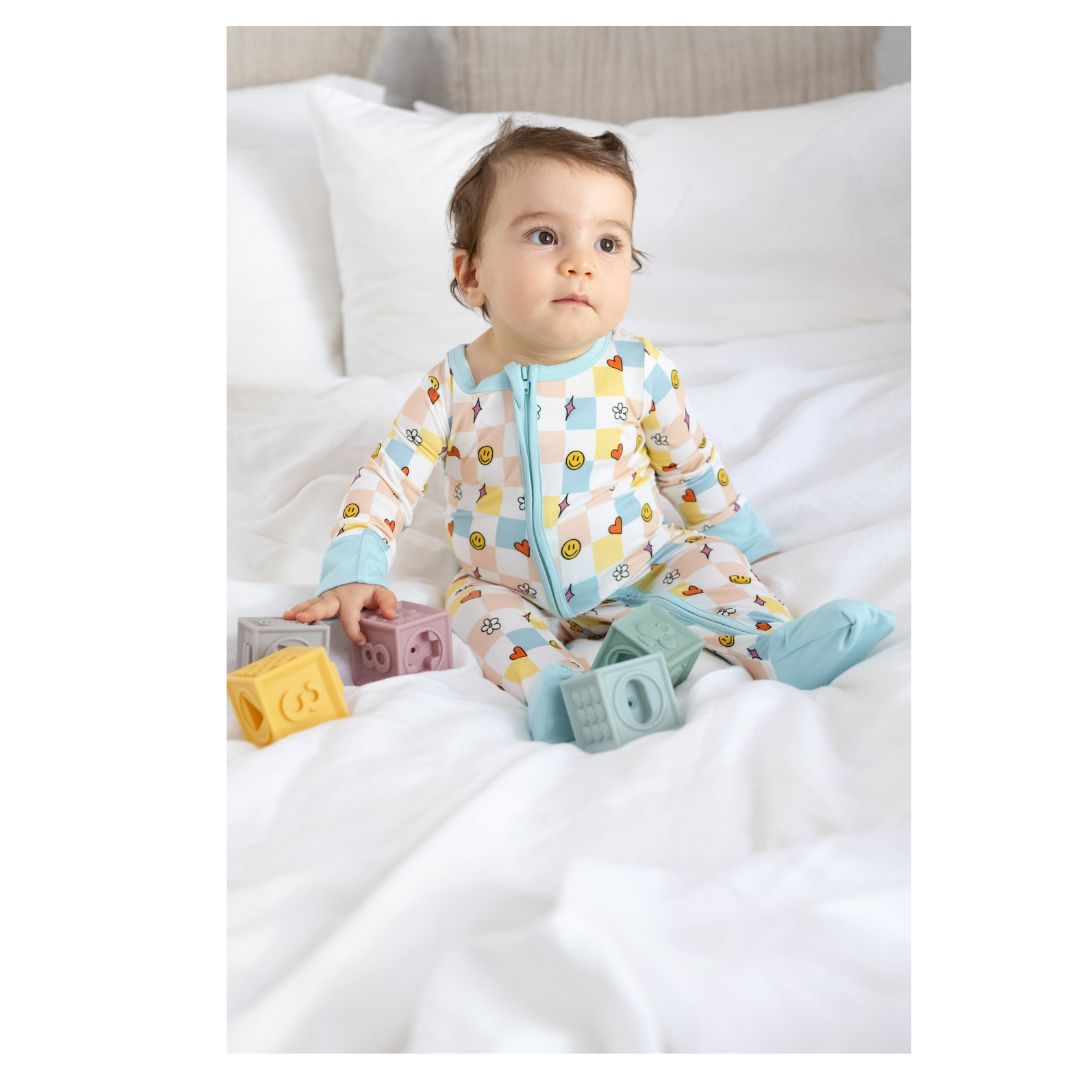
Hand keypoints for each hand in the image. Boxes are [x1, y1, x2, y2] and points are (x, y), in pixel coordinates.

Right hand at [283, 583, 397, 644]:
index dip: (355, 630)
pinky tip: (287, 616)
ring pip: (312, 604)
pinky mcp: (320, 601)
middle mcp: (335, 598)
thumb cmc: (367, 589)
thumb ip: (387, 602)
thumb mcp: (381, 593)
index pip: (351, 617)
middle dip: (313, 612)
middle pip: (324, 606)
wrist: (356, 575)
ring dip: (300, 610)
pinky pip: (308, 604)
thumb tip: (391, 614)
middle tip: (302, 619)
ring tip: (289, 617)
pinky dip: (297, 609)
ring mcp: (326, 599)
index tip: (361, 640)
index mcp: (351, 598)